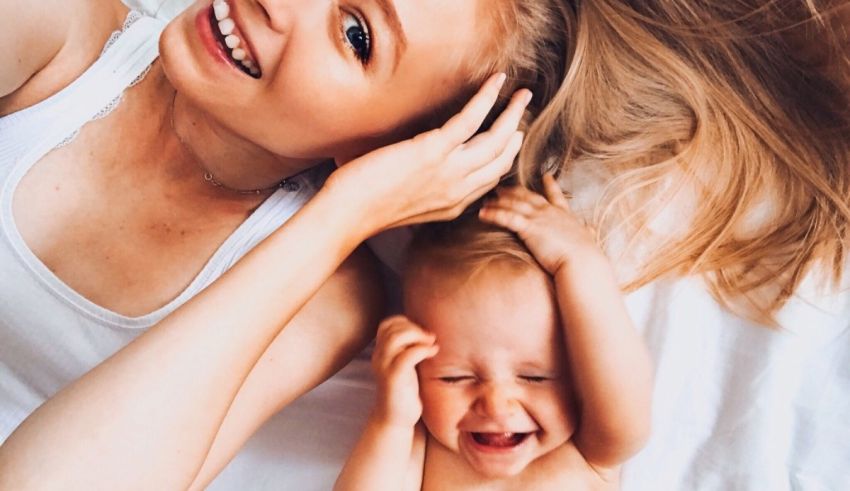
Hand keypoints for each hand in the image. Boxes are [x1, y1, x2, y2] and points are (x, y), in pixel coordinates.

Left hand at [327, 73, 531, 235]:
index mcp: (454, 205)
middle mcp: (459, 190)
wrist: (348, 214)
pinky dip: (487, 98)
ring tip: (522, 93)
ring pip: (496, 139)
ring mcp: (450, 171)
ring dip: (513, 112)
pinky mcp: (434, 151)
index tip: (511, 135)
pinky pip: (471, 120)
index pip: (491, 178)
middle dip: (517, 131)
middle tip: (523, 108)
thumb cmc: (365, 206)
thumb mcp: (407, 204)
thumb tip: (425, 169)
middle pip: (502, 159)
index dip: (505, 155)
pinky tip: (497, 81)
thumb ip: (426, 190)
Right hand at [371, 316, 438, 427]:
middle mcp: (379, 357)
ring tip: (431, 344)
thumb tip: (430, 333)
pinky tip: (433, 352)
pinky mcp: (394, 378)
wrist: (395, 420)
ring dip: (418, 336)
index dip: (406, 322)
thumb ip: (410, 349)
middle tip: (430, 338)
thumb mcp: (407, 366)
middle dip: (414, 327)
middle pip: (392, 327)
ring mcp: (384, 367)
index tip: (422, 333)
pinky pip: (407, 355)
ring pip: (396, 338)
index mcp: (381, 352)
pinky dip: (423, 349)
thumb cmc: (405, 392)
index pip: (388, 324)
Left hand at [478, 174, 604, 274]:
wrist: (582, 261)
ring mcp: (539, 218)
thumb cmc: (586, 256)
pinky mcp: (529, 228)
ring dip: (499, 201)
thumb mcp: (589, 240)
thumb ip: (588, 232)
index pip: (556, 197)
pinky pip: (507, 217)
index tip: (546, 176)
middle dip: (514, 191)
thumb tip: (592, 229)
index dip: (550, 186)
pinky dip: (493, 214)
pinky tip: (482, 213)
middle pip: (529, 197)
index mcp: (565, 216)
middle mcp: (551, 213)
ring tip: (486, 199)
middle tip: (502, 187)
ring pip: (515, 204)